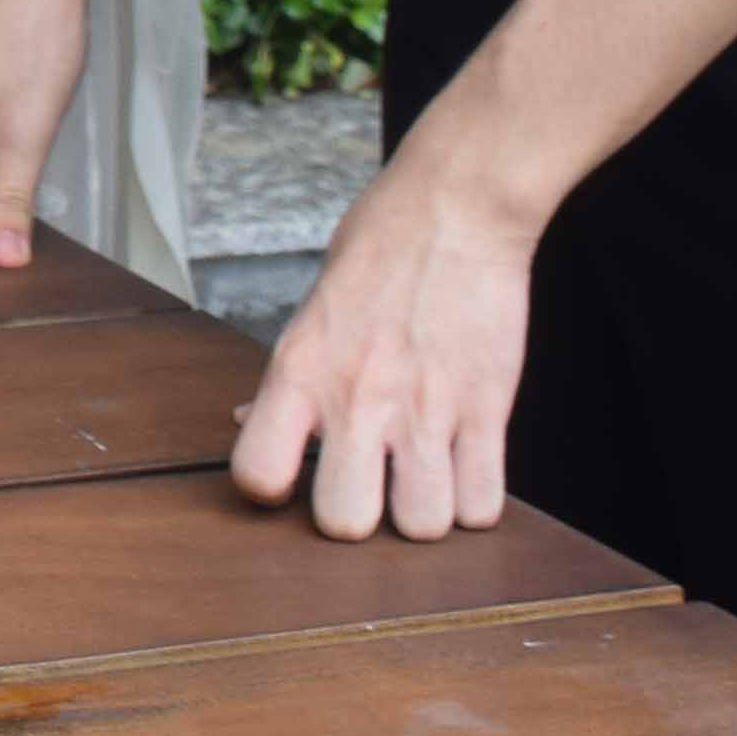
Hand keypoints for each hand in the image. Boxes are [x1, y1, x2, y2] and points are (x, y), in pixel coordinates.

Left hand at [232, 148, 532, 540]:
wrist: (457, 209)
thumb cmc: (379, 251)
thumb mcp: (312, 310)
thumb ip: (288, 378)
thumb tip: (248, 422)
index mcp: (299, 369)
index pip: (258, 473)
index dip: (272, 488)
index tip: (291, 477)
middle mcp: (358, 397)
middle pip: (345, 523)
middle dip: (359, 517)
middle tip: (369, 486)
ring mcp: (427, 408)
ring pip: (423, 526)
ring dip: (425, 512)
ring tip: (423, 478)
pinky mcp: (487, 409)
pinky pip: (484, 505)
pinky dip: (475, 501)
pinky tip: (464, 469)